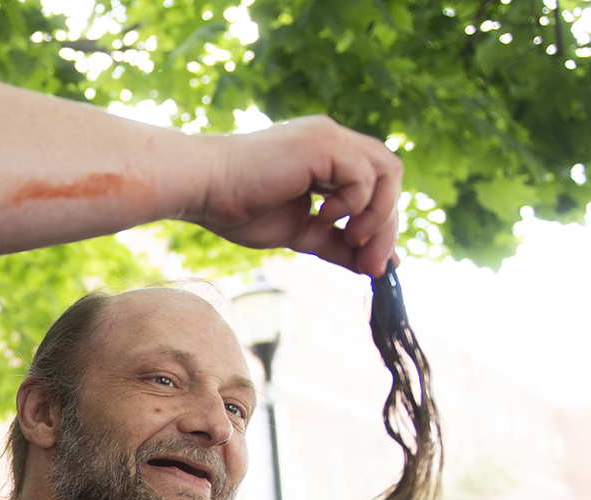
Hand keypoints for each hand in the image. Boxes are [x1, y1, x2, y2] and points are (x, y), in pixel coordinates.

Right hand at [193, 115, 402, 276]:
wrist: (204, 188)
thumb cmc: (237, 207)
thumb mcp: (298, 232)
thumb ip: (334, 243)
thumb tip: (368, 266)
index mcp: (326, 157)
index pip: (375, 185)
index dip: (382, 224)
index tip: (374, 264)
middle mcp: (333, 140)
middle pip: (390, 177)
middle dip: (387, 226)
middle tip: (373, 266)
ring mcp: (329, 138)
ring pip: (387, 172)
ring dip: (378, 215)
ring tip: (352, 240)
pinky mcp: (323, 144)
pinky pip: (364, 175)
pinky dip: (354, 204)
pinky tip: (324, 217)